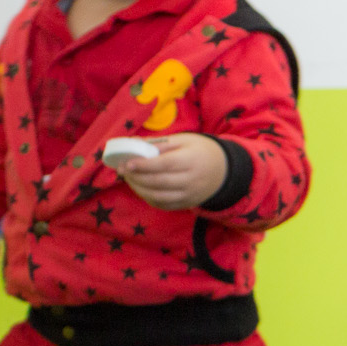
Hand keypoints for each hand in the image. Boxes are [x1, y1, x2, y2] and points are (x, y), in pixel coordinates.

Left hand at [108, 132, 227, 209]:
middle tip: (122, 170)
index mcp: (192, 160)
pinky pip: (162, 204)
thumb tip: (133, 145)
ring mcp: (189, 195)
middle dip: (136, 177)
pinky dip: (147, 197)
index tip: (126, 163)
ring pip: (158, 196)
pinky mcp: (186, 204)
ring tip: (129, 179)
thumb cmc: (201, 151)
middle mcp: (192, 180)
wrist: (224, 171)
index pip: (165, 165)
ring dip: (139, 189)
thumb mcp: (184, 140)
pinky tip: (141, 188)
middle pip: (159, 182)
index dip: (144, 165)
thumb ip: (159, 144)